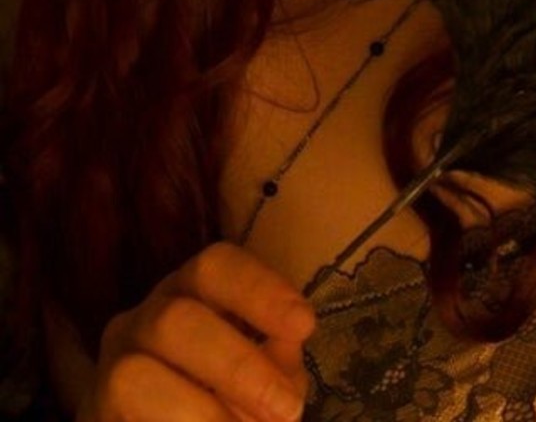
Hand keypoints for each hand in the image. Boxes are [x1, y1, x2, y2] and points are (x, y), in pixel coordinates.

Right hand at [76, 242, 313, 421]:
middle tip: (285, 410)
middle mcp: (142, 322)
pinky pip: (122, 420)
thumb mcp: (260, 379)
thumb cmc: (224, 402)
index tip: (305, 326)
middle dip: (237, 365)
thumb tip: (288, 346)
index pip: (216, 266)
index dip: (259, 290)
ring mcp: (106, 373)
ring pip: (132, 376)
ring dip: (200, 412)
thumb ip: (277, 363)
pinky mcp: (92, 418)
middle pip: (176, 319)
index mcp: (190, 294)